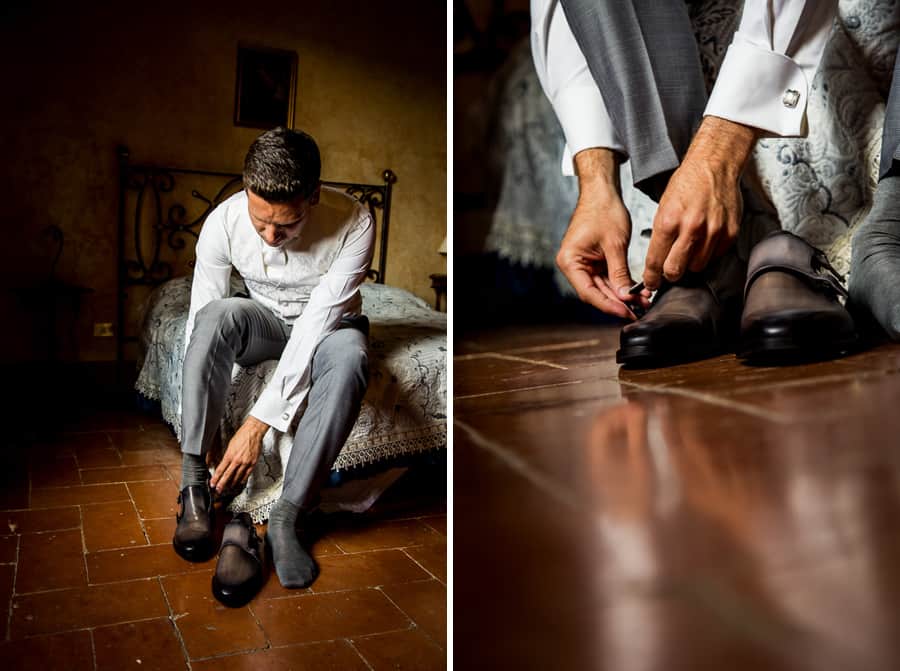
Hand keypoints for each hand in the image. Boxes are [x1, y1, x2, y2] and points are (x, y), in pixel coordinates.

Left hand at [210, 416, 268, 493]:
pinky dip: (242, 479)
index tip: (213, 483)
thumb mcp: (230, 445)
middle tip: (218, 490)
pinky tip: (240, 482)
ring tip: (228, 488)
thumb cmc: (242, 435)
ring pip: (237, 477)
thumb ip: (228, 455)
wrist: (253, 432)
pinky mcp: (252, 463)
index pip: (221, 470)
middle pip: (227, 475)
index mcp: (230, 455)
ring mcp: (245, 463)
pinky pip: (247, 474)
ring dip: (232, 483)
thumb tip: (224, 463)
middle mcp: (237, 460)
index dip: (216, 478)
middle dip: (222, 484)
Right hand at [557, 149, 650, 319]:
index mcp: (570, 261)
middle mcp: (573, 265)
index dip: (609, 305)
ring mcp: (583, 264)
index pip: (589, 292)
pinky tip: (636, 291)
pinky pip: (607, 278)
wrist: (602, 192)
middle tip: (639, 310)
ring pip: (603, 287)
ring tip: (642, 301)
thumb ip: (619, 273)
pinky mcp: (593, 261)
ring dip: (622, 295)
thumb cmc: (603, 210)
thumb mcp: (615, 245)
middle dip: (618, 302)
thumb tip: (626, 297)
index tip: (626, 312)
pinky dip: (621, 284)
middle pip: (595, 292)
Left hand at [642, 116, 757, 289]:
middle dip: (670, 274)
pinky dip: (708, 253)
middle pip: (676, 271)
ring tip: (689, 247)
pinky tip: (704, 239)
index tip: (651, 283)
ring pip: (697, 267)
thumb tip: (657, 260)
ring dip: (691, 263)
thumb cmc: (687, 184)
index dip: (651, 277)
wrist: (714, 165)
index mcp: (669, 221)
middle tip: (669, 270)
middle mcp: (692, 228)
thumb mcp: (663, 207)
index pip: (656, 261)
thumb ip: (661, 235)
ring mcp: (713, 231)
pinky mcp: (730, 232)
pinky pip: (716, 256)